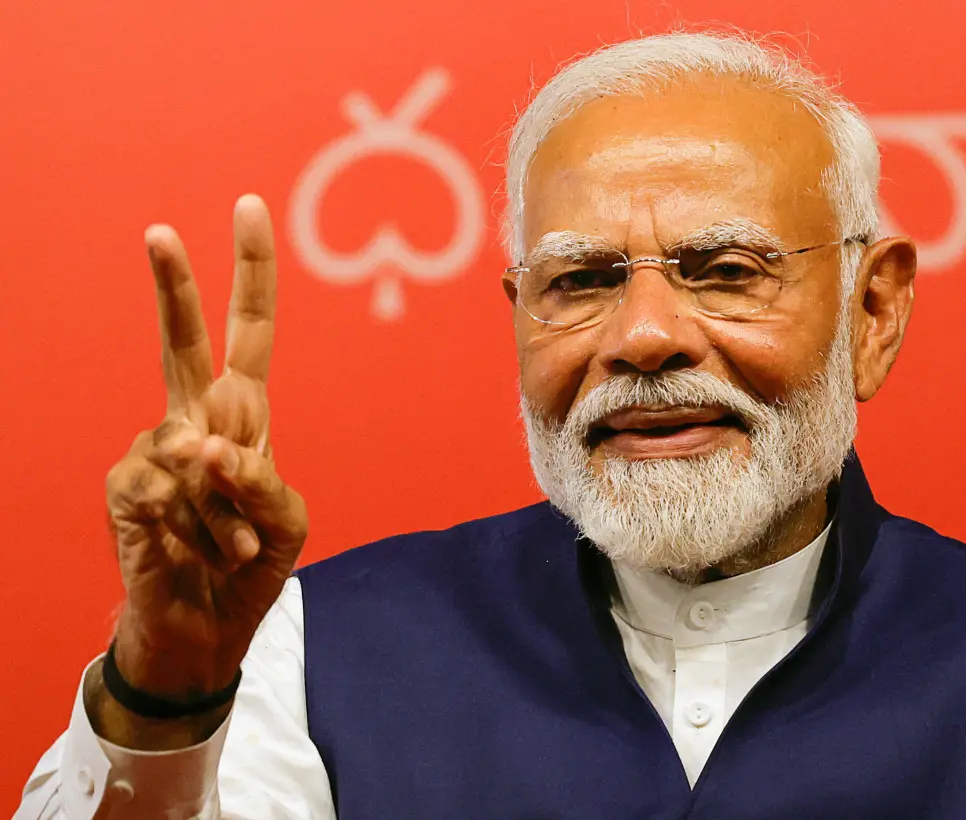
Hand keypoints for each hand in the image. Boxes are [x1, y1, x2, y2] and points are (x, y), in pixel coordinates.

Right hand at [102, 195, 306, 711]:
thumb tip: (204, 446)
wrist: (203, 631)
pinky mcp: (126, 485)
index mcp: (242, 415)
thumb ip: (260, 480)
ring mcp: (154, 450)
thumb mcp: (285, 523)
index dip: (251, 275)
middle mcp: (194, 420)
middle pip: (184, 343)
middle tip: (158, 231)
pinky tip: (200, 553)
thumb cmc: (250, 566)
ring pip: (199, 451)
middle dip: (174, 288)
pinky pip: (174, 490)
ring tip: (231, 549)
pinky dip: (203, 527)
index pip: (248, 334)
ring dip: (229, 509)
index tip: (248, 207)